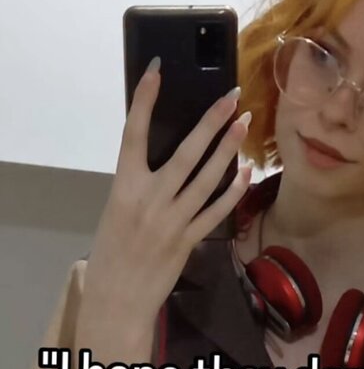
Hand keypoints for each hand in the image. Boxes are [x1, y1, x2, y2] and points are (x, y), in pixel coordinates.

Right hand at [79, 64, 251, 336]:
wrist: (118, 298)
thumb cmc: (112, 253)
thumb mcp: (117, 211)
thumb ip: (140, 185)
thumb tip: (166, 161)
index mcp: (124, 186)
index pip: (135, 133)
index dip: (146, 99)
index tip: (158, 70)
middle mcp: (150, 198)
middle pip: (186, 151)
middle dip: (211, 121)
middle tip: (232, 97)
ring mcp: (172, 220)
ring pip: (207, 177)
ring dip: (228, 148)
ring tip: (243, 124)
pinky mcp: (189, 239)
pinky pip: (216, 209)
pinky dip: (233, 189)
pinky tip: (245, 172)